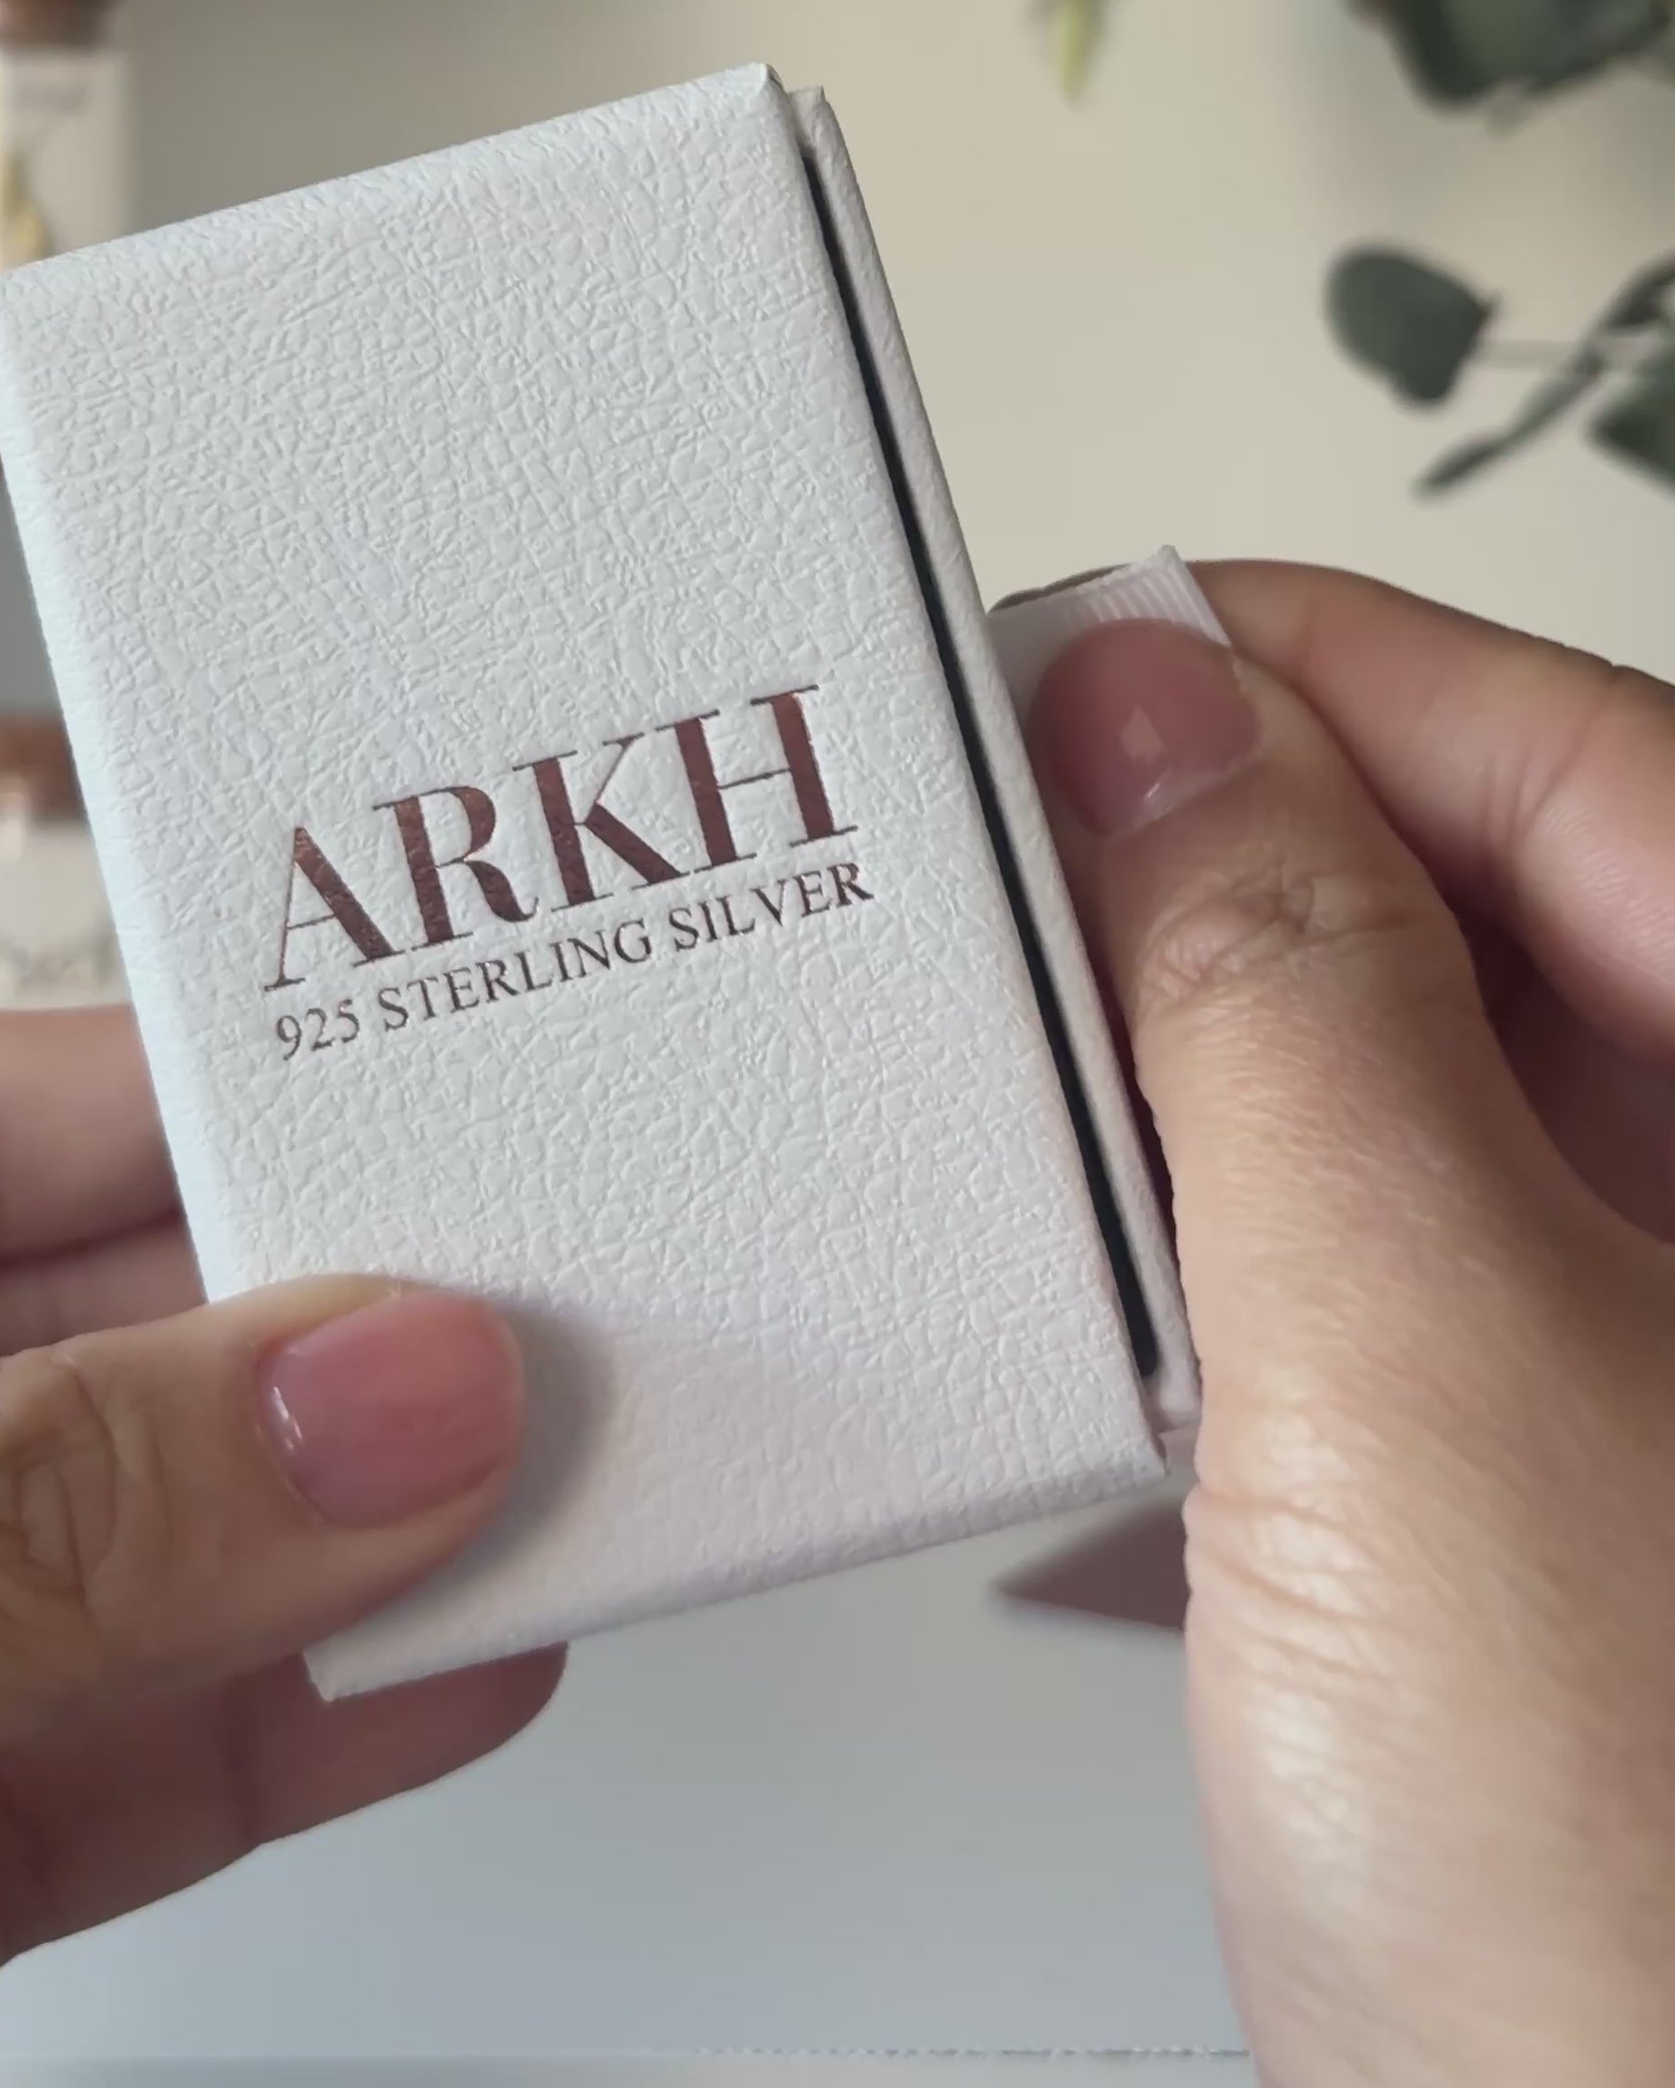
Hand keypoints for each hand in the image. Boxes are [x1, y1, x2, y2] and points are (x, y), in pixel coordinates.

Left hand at [0, 1008, 559, 2082]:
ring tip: (575, 1488)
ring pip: (80, 1586)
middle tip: (583, 1310)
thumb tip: (363, 1397)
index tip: (458, 1096)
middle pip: (39, 1344)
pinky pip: (40, 1801)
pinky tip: (440, 1689)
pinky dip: (241, 1754)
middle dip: (315, 1340)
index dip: (198, 1097)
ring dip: (332, 1559)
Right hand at [1026, 562, 1674, 2087]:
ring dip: (1198, 1108)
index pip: (1555, 744)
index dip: (1280, 668)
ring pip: (1420, 1125)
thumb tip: (1152, 709)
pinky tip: (1091, 1364)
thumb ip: (1273, 982)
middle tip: (978, 869)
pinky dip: (1229, 1315)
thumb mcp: (1416, 1356)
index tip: (1048, 654)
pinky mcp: (1591, 1556)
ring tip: (998, 1095)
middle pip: (1488, 914)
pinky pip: (1391, 1327)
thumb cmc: (1658, 1929)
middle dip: (1210, 884)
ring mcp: (1674, 1392)